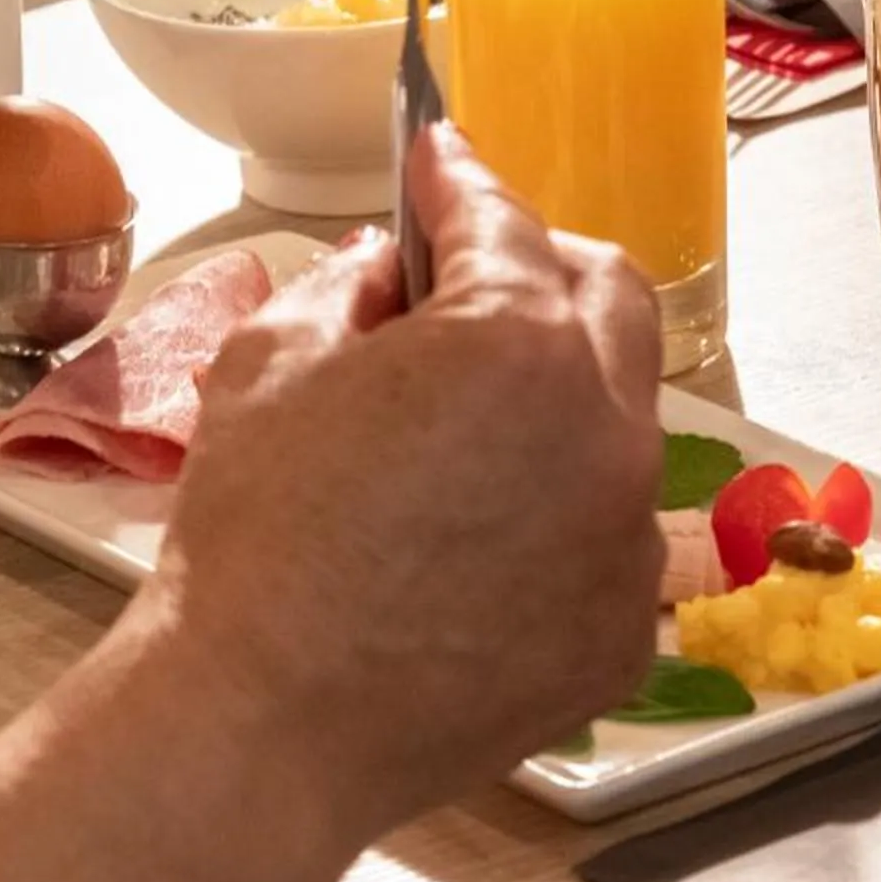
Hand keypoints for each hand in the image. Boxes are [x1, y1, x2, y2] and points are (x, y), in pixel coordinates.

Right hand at [134, 129, 665, 846]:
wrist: (263, 724)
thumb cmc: (253, 536)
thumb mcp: (270, 361)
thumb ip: (347, 286)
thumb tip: (388, 269)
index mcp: (520, 342)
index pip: (503, 220)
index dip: (457, 179)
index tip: (434, 157)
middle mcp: (607, 429)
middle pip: (608, 299)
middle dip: (540, 264)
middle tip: (466, 271)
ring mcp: (627, 540)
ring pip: (618, 420)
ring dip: (554, 394)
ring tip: (461, 423)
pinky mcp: (620, 630)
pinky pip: (606, 532)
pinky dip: (556, 508)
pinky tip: (473, 535)